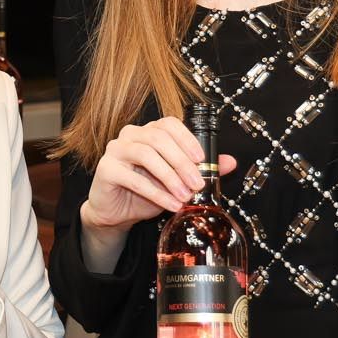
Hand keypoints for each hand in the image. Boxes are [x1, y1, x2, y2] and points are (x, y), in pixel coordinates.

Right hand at [77, 117, 237, 259]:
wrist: (116, 213)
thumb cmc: (145, 192)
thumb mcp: (176, 181)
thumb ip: (200, 169)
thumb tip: (231, 162)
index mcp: (147, 132)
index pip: (168, 124)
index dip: (187, 138)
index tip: (202, 158)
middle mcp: (130, 135)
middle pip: (158, 138)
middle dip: (182, 162)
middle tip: (198, 184)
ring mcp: (115, 151)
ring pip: (146, 155)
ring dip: (170, 177)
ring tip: (185, 196)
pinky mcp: (105, 170)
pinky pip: (134, 179)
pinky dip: (156, 193)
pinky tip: (171, 204)